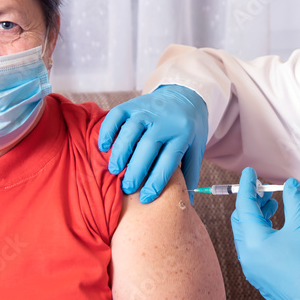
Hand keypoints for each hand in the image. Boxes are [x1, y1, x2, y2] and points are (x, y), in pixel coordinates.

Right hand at [98, 85, 208, 203]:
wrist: (185, 95)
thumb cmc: (188, 129)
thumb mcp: (196, 148)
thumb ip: (190, 174)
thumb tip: (187, 204)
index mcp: (182, 134)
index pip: (168, 161)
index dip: (156, 182)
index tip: (146, 198)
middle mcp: (164, 121)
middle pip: (147, 147)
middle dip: (135, 171)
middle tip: (127, 188)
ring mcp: (147, 110)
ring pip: (130, 131)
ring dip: (120, 153)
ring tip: (115, 170)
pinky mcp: (132, 104)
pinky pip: (115, 116)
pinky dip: (107, 131)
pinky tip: (104, 147)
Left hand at [231, 167, 299, 299]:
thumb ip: (294, 201)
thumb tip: (289, 185)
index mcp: (253, 242)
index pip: (244, 206)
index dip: (248, 186)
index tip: (250, 173)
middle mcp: (247, 256)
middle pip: (240, 221)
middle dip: (251, 203)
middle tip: (265, 192)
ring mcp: (251, 268)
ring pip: (245, 236)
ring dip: (256, 219)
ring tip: (273, 208)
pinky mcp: (259, 277)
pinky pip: (251, 249)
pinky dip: (259, 234)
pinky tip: (275, 230)